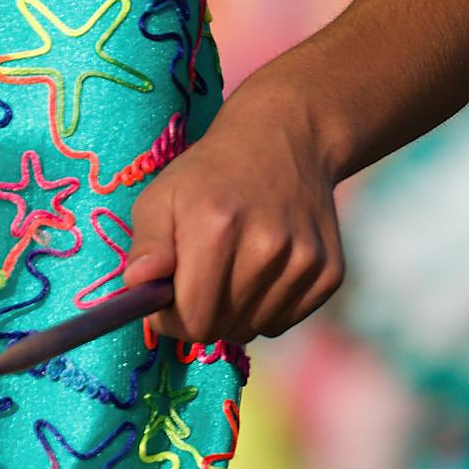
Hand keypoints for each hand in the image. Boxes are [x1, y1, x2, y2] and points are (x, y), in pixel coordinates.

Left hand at [121, 88, 344, 345]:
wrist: (287, 139)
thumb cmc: (211, 174)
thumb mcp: (162, 196)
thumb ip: (147, 245)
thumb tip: (138, 284)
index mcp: (218, 227)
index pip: (192, 319)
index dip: (171, 319)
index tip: (167, 299)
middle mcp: (267, 247)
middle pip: (222, 329)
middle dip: (200, 316)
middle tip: (197, 284)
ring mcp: (304, 261)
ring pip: (254, 329)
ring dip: (234, 313)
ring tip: (232, 270)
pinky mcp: (329, 273)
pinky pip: (283, 321)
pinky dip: (266, 308)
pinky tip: (262, 271)